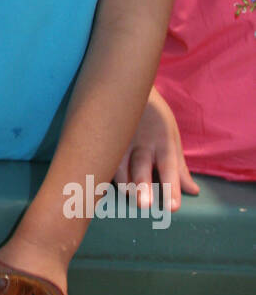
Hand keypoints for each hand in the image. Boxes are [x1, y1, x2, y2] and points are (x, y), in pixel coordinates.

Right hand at [113, 86, 198, 210]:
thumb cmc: (155, 118)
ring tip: (127, 197)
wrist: (129, 87)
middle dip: (142, 184)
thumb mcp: (172, 138)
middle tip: (144, 204)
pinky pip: (102, 157)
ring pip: (118, 163)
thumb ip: (180, 168)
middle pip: (141, 166)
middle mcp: (142, 143)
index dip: (171, 187)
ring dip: (122, 181)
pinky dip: (102, 172)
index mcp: (162, 142)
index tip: (173, 207)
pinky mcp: (105, 139)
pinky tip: (101, 187)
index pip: (169, 167)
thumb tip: (193, 191)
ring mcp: (121, 140)